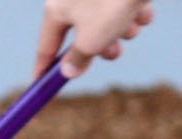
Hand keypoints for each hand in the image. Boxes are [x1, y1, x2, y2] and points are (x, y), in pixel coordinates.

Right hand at [37, 0, 156, 78]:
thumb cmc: (109, 4)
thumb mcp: (90, 41)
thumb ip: (78, 60)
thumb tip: (67, 71)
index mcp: (56, 9)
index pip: (45, 47)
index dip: (43, 70)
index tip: (40, 88)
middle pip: (81, 37)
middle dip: (100, 48)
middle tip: (112, 53)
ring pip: (107, 26)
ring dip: (121, 33)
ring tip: (130, 26)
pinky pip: (123, 11)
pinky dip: (133, 16)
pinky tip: (140, 9)